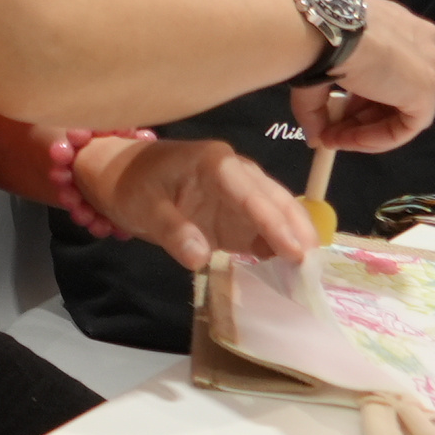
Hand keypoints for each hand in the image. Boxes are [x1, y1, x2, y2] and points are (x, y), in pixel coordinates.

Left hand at [73, 136, 314, 268]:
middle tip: (313, 266)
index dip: (275, 223)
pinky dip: (279, 247)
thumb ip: (173, 230)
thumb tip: (200, 258)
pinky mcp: (239, 214)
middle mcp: (237, 173)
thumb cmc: (132, 184)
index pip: (252, 193)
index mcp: (216, 163)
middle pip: (275, 200)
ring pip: (277, 213)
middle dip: (297, 230)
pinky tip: (292, 269)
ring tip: (310, 272)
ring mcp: (241, 193)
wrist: (121, 176)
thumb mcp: (144, 207)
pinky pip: (264, 229)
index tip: (295, 250)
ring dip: (294, 239)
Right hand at [299, 0, 434, 151]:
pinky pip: (406, 126)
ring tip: (332, 139)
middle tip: (329, 131)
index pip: (386, 69)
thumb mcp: (317, 70)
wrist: (327, 30)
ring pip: (400, 110)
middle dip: (359, 117)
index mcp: (397, 25)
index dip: (357, 98)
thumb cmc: (320, 38)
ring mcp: (427, 65)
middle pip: (394, 90)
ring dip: (364, 131)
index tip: (330, 113)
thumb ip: (320, 105)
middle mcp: (418, 41)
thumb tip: (314, 138)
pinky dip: (378, 138)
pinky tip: (349, 141)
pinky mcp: (426, 90)